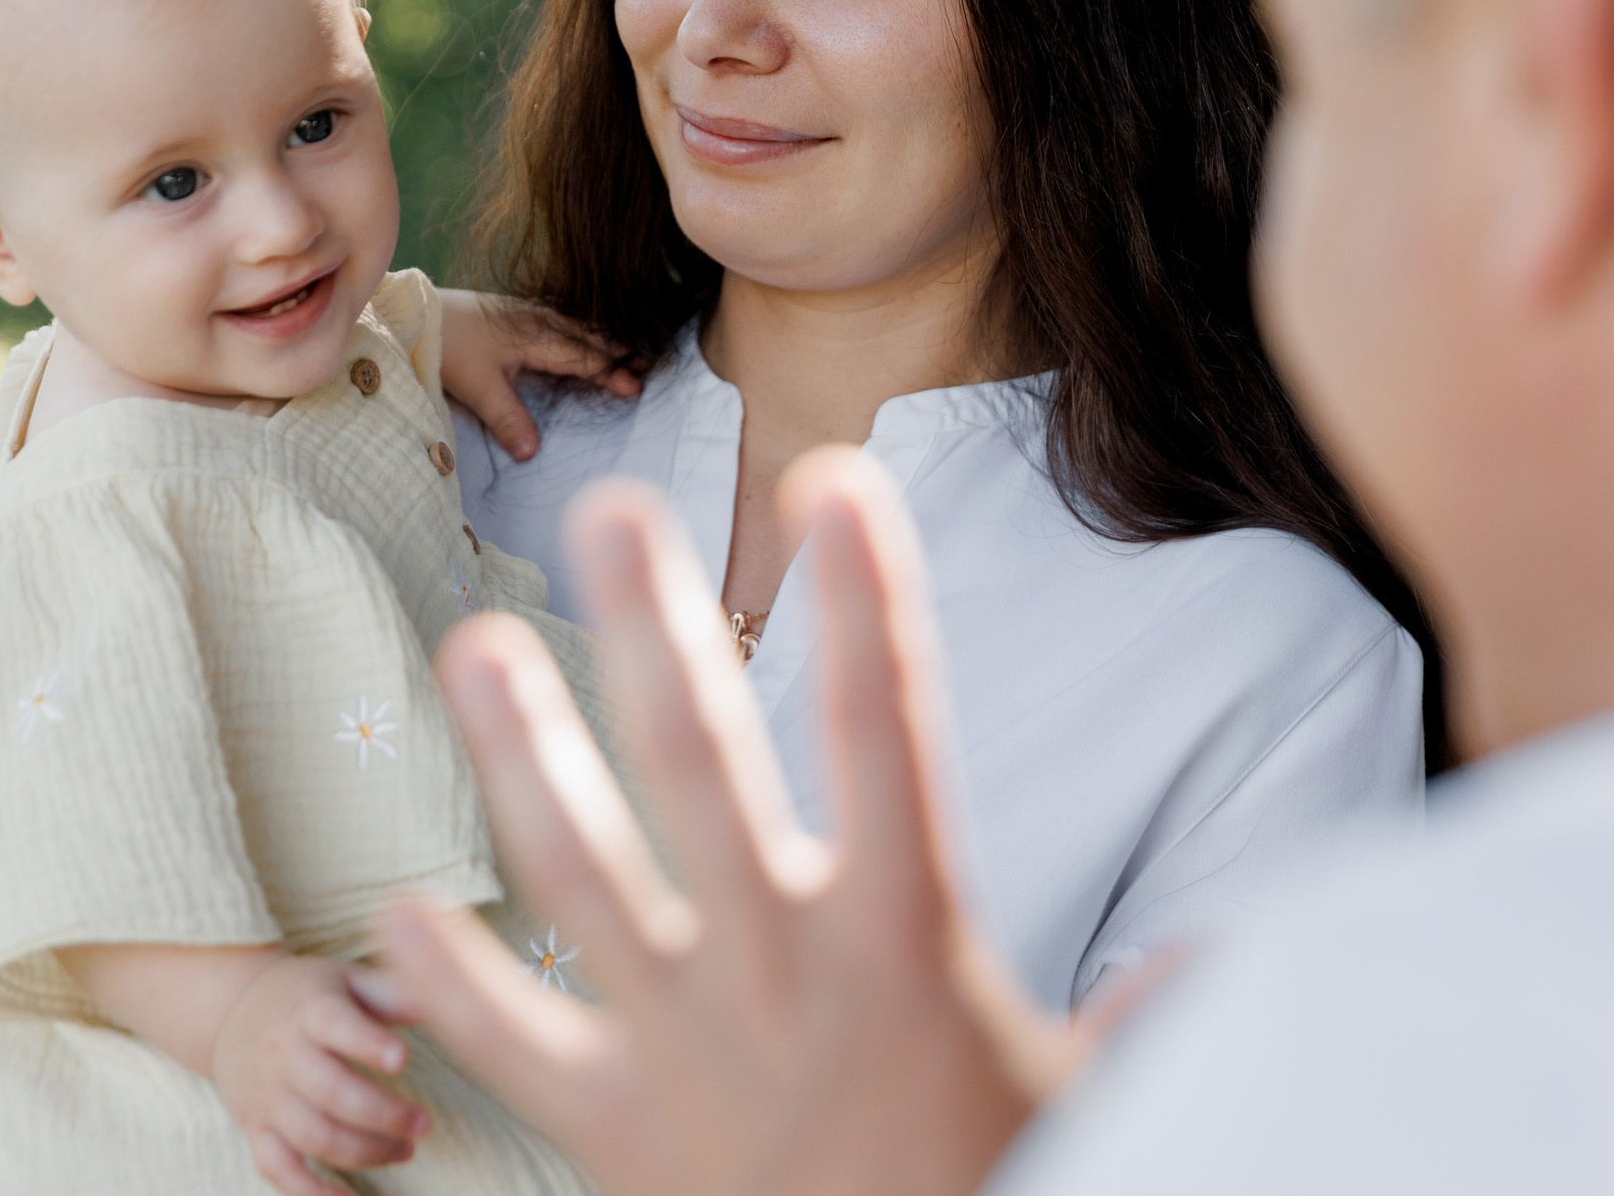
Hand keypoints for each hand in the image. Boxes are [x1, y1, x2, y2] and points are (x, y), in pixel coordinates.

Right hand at [209, 953, 428, 1195]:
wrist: (229, 1011)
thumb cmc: (309, 996)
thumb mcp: (348, 981)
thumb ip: (394, 993)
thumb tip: (446, 996)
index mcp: (311, 1011)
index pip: (336, 1024)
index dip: (368, 1043)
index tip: (403, 1059)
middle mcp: (284, 1055)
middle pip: (330, 1091)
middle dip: (382, 1114)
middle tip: (423, 1124)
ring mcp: (267, 1097)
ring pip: (311, 1134)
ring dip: (363, 1152)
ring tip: (405, 1151)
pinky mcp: (256, 1129)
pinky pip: (277, 1168)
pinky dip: (309, 1191)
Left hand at [364, 448, 1083, 1195]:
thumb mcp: (1092, 1111)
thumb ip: (1147, 1021)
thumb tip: (1219, 960)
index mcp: (907, 943)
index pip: (889, 731)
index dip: (870, 599)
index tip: (840, 484)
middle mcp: (782, 970)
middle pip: (705, 760)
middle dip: (653, 625)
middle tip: (610, 514)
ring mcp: (682, 1047)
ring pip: (579, 870)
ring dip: (520, 750)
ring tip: (470, 645)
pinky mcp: (611, 1133)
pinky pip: (510, 1042)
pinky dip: (447, 982)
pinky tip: (395, 916)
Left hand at [439, 288, 637, 460]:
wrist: (412, 310)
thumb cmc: (444, 344)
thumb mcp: (475, 385)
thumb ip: (506, 417)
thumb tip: (531, 452)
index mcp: (534, 336)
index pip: (582, 357)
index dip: (609, 372)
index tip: (636, 386)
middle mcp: (536, 320)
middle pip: (587, 336)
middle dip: (617, 350)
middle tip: (650, 362)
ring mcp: (525, 313)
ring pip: (575, 326)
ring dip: (601, 339)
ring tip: (627, 349)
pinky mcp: (512, 313)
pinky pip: (560, 321)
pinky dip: (580, 331)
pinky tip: (581, 334)